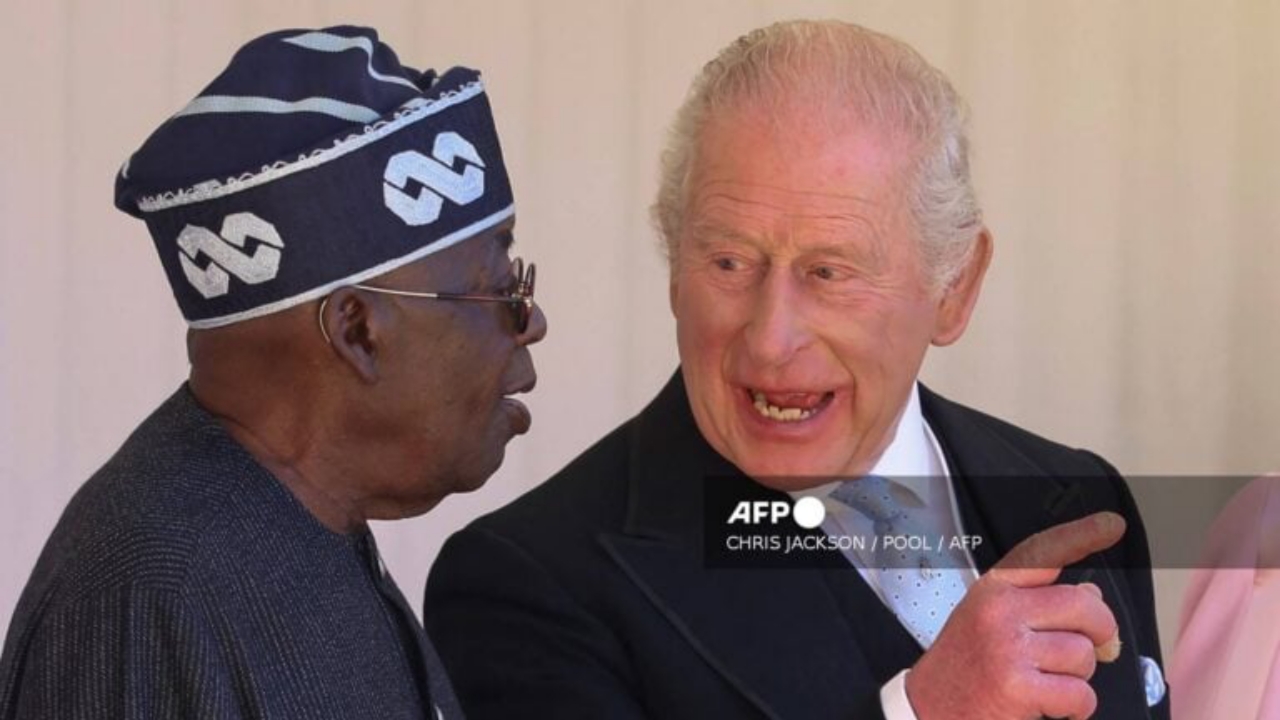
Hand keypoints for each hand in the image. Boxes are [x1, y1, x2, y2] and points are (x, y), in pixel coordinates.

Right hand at [904, 512, 1124, 719]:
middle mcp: (999, 611)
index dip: (1080, 536)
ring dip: (1077, 677)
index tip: (1111, 525)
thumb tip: (1091, 597)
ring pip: (1083, 655)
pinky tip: (1051, 705)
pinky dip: (1075, 707)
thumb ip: (1036, 603)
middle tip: (1097, 647)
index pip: (1042, 553)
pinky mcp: (1018, 688)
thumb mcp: (988, 619)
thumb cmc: (963, 666)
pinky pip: (1079, 695)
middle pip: (1083, 606)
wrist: (926, 709)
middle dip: (1101, 631)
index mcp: (994, 589)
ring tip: (1048, 682)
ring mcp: (1008, 648)